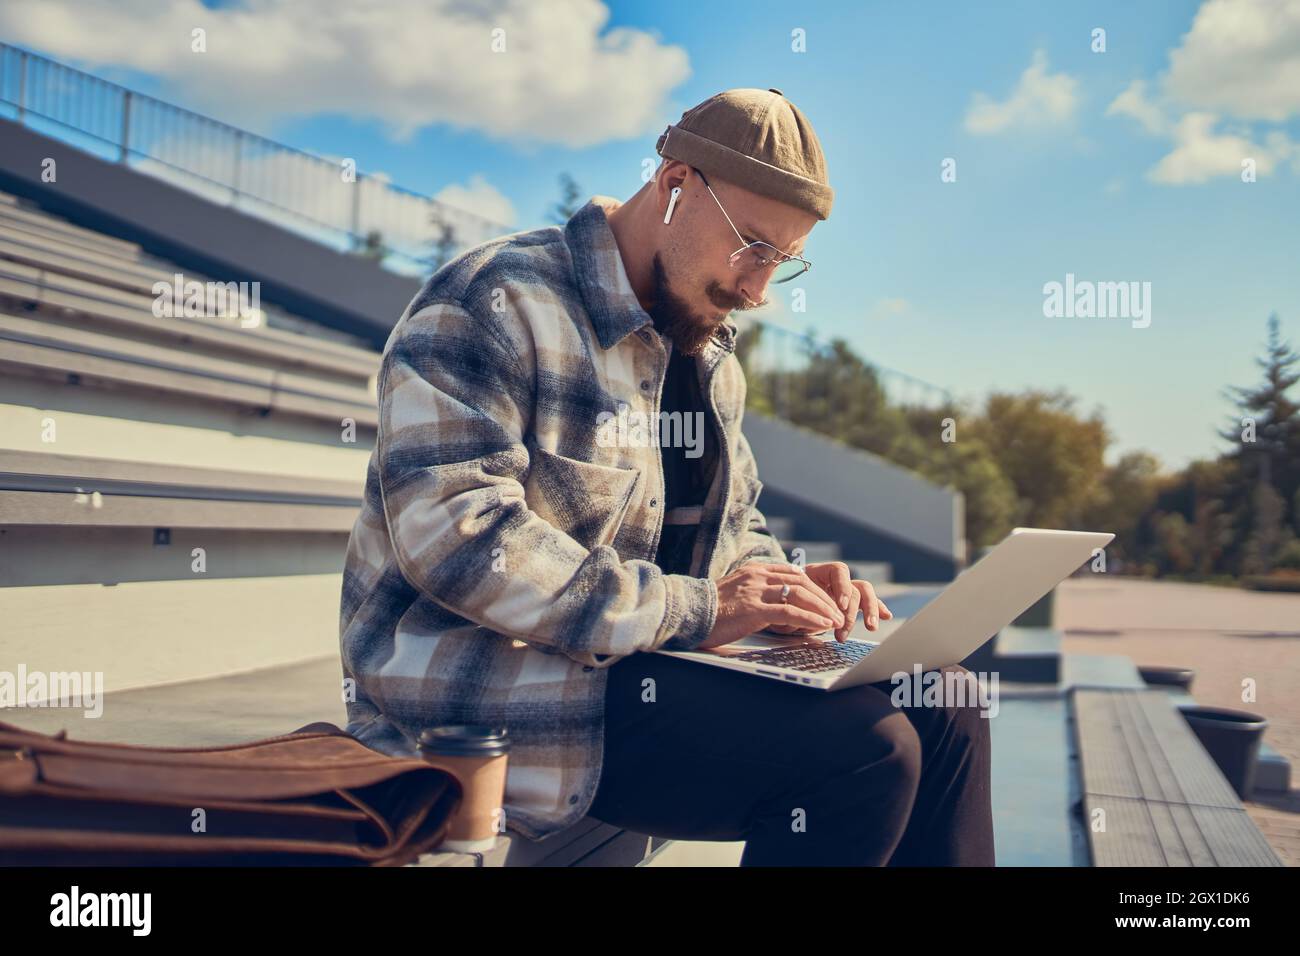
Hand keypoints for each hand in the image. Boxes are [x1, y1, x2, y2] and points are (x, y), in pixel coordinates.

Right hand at [698, 562, 847, 649]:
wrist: (687, 616)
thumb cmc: (709, 612)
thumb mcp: (735, 595)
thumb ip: (755, 594)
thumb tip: (776, 607)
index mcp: (753, 571)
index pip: (793, 573)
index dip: (814, 587)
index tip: (826, 600)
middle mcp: (756, 577)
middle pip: (801, 581)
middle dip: (823, 597)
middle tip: (838, 612)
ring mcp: (755, 591)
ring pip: (800, 594)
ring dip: (822, 608)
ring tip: (836, 620)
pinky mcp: (753, 609)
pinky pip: (790, 612)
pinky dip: (810, 619)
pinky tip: (821, 626)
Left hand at [764, 561, 891, 641]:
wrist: (777, 604)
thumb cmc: (779, 601)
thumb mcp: (782, 603)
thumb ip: (791, 608)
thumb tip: (795, 619)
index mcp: (818, 572)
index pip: (839, 570)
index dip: (843, 587)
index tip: (840, 606)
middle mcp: (834, 581)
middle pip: (854, 586)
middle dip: (854, 609)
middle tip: (845, 626)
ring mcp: (843, 592)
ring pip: (864, 595)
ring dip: (869, 611)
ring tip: (871, 627)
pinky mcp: (848, 605)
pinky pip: (867, 604)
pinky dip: (877, 609)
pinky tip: (887, 616)